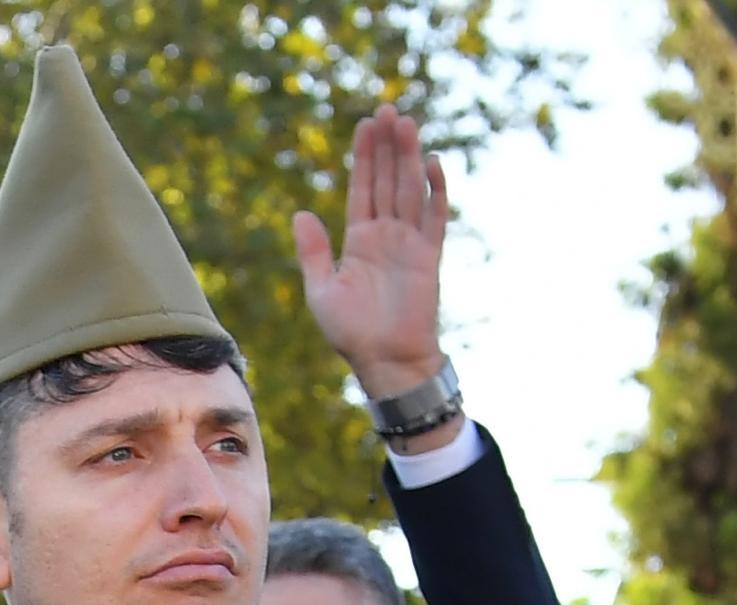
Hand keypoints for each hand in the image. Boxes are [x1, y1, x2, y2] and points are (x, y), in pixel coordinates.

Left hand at [293, 105, 454, 402]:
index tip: (365, 124)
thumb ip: (313, 252)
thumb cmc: (351, 334)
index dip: (364, 157)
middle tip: (387, 109)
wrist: (385, 363)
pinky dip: (436, 190)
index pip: (362, 189)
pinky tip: (433, 162)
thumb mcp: (322, 291)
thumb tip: (301, 212)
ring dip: (408, 157)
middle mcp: (386, 236)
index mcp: (359, 241)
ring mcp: (409, 244)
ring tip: (406, 123)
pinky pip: (435, 217)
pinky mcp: (429, 257)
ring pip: (410, 189)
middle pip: (387, 180)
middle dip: (387, 146)